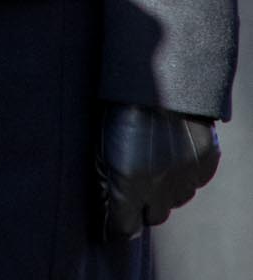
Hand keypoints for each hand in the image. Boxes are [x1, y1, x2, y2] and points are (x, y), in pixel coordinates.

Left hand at [98, 102, 220, 238]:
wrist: (161, 80)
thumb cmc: (120, 108)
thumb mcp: (100, 144)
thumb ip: (103, 179)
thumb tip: (105, 204)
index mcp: (129, 184)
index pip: (124, 227)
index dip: (117, 221)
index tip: (114, 214)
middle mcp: (161, 188)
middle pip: (153, 217)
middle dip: (142, 206)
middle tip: (134, 185)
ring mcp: (186, 177)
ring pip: (175, 200)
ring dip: (164, 189)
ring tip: (153, 160)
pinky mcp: (205, 165)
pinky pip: (195, 181)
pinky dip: (184, 173)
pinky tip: (172, 152)